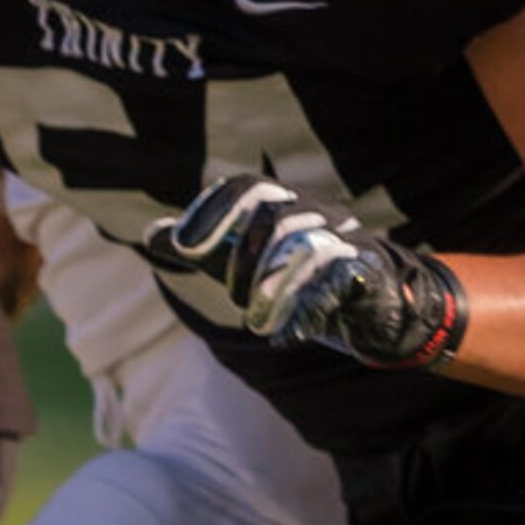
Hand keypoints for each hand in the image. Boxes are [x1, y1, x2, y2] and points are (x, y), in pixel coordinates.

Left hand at [145, 174, 468, 369]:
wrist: (374, 302)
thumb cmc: (297, 273)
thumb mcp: (244, 262)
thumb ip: (203, 248)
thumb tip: (151, 234)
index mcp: (285, 201)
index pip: (247, 186)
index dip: (213, 210)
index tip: (185, 247)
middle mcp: (317, 212)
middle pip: (276, 218)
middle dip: (245, 259)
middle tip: (237, 296)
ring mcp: (347, 241)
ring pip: (309, 250)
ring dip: (275, 288)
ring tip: (256, 318)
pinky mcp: (369, 276)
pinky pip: (338, 287)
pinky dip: (306, 315)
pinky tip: (283, 338)